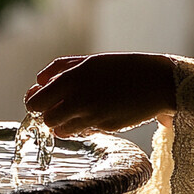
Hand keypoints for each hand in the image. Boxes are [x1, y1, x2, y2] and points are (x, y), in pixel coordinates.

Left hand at [24, 53, 176, 137]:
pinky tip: (92, 115)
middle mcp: (79, 99)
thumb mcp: (92, 61)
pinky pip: (82, 132)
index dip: (35, 102)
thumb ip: (61, 68)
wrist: (158, 82)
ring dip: (63, 123)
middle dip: (49, 114)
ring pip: (61, 131)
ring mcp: (91, 117)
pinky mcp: (104, 129)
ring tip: (75, 112)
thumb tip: (39, 81)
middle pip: (46, 119)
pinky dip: (81, 127)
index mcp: (73, 78)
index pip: (36, 101)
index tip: (41, 99)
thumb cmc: (125, 66)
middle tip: (58, 106)